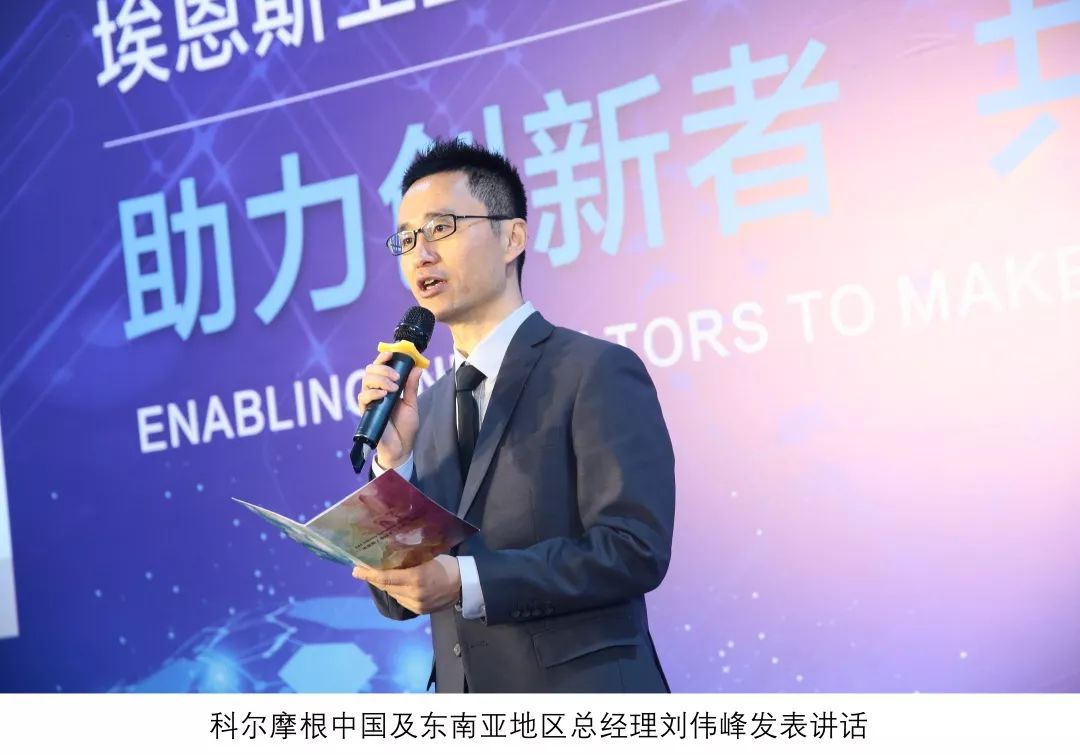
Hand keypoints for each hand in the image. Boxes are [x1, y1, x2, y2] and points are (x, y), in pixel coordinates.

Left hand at [352, 555, 460, 614]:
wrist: (464, 585)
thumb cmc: (447, 565)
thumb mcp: (428, 557)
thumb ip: (410, 561)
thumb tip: (390, 557)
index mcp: (415, 578)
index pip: (385, 578)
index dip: (368, 574)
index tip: (356, 570)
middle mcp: (413, 594)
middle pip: (386, 586)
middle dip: (373, 578)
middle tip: (361, 570)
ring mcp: (416, 604)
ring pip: (393, 594)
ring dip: (385, 585)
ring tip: (378, 575)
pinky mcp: (419, 610)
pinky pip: (401, 600)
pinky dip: (396, 592)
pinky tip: (396, 585)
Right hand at [356, 350, 422, 467]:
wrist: (401, 447)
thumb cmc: (405, 427)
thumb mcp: (411, 403)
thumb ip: (411, 386)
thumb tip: (418, 368)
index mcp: (386, 388)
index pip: (380, 367)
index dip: (383, 358)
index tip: (392, 353)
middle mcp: (376, 392)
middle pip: (370, 370)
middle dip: (383, 368)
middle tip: (397, 377)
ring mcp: (370, 401)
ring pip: (366, 381)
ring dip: (380, 379)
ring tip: (394, 388)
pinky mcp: (366, 412)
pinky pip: (363, 397)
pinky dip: (373, 393)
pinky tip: (384, 395)